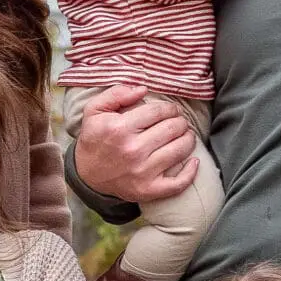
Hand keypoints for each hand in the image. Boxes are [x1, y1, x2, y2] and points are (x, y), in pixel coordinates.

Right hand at [71, 84, 197, 204]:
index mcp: (120, 128)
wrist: (87, 174)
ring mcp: (142, 172)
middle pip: (172, 129)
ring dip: (189, 139)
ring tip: (185, 135)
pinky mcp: (148, 190)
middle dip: (180, 121)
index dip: (169, 108)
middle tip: (178, 122)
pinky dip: (191, 172)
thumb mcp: (95, 110)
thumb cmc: (95, 139)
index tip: (171, 110)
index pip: (159, 111)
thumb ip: (116, 93)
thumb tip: (143, 89)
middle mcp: (133, 150)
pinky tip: (194, 161)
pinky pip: (178, 183)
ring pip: (180, 150)